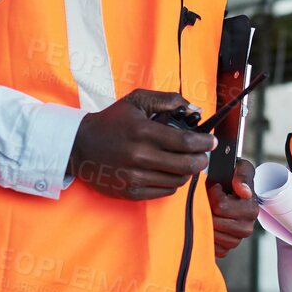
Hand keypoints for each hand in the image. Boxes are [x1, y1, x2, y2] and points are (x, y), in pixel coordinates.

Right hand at [67, 89, 214, 200]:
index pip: (186, 142)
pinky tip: (168, 171)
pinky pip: (165, 191)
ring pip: (178, 180)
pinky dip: (172, 182)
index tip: (210, 141)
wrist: (80, 146)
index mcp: (143, 132)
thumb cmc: (111, 122)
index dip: (204, 143)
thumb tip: (195, 109)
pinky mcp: (132, 191)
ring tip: (184, 161)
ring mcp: (135, 176)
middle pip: (187, 165)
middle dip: (201, 159)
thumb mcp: (137, 101)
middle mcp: (140, 156)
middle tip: (203, 154)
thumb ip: (168, 100)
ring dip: (187, 171)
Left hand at [209, 158, 258, 257]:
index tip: (215, 188)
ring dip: (207, 223)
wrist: (226, 190)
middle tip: (209, 201)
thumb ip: (242, 175)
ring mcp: (237, 239)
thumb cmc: (231, 179)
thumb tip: (244, 192)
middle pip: (215, 222)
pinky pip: (214, 248)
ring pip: (214, 236)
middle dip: (208, 210)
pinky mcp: (227, 248)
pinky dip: (208, 238)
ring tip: (209, 212)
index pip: (221, 207)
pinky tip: (209, 226)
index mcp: (251, 208)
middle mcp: (247, 226)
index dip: (213, 195)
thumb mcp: (239, 167)